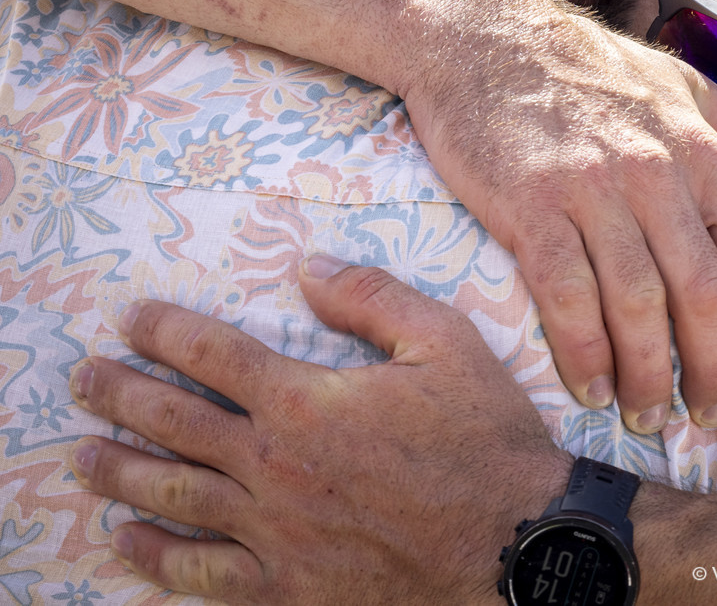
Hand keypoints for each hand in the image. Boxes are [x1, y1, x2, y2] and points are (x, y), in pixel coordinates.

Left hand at [68, 256, 570, 605]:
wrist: (512, 542)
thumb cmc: (486, 440)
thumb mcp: (447, 343)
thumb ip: (373, 299)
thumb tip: (310, 266)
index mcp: (307, 401)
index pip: (213, 355)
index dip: (164, 332)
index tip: (130, 319)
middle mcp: (272, 465)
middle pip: (173, 423)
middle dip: (119, 395)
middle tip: (82, 379)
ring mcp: (271, 531)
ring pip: (171, 496)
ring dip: (120, 471)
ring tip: (83, 454)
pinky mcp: (284, 585)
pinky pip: (198, 572)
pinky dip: (155, 556)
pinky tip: (128, 541)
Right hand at [399, 0, 716, 431]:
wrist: (483, 34)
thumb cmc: (588, 68)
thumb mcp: (683, 83)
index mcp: (702, 146)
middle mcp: (658, 170)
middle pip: (706, 289)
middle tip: (714, 413)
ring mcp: (593, 188)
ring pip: (638, 304)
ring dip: (650, 375)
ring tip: (651, 418)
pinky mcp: (530, 205)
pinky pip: (566, 296)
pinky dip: (584, 353)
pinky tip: (592, 388)